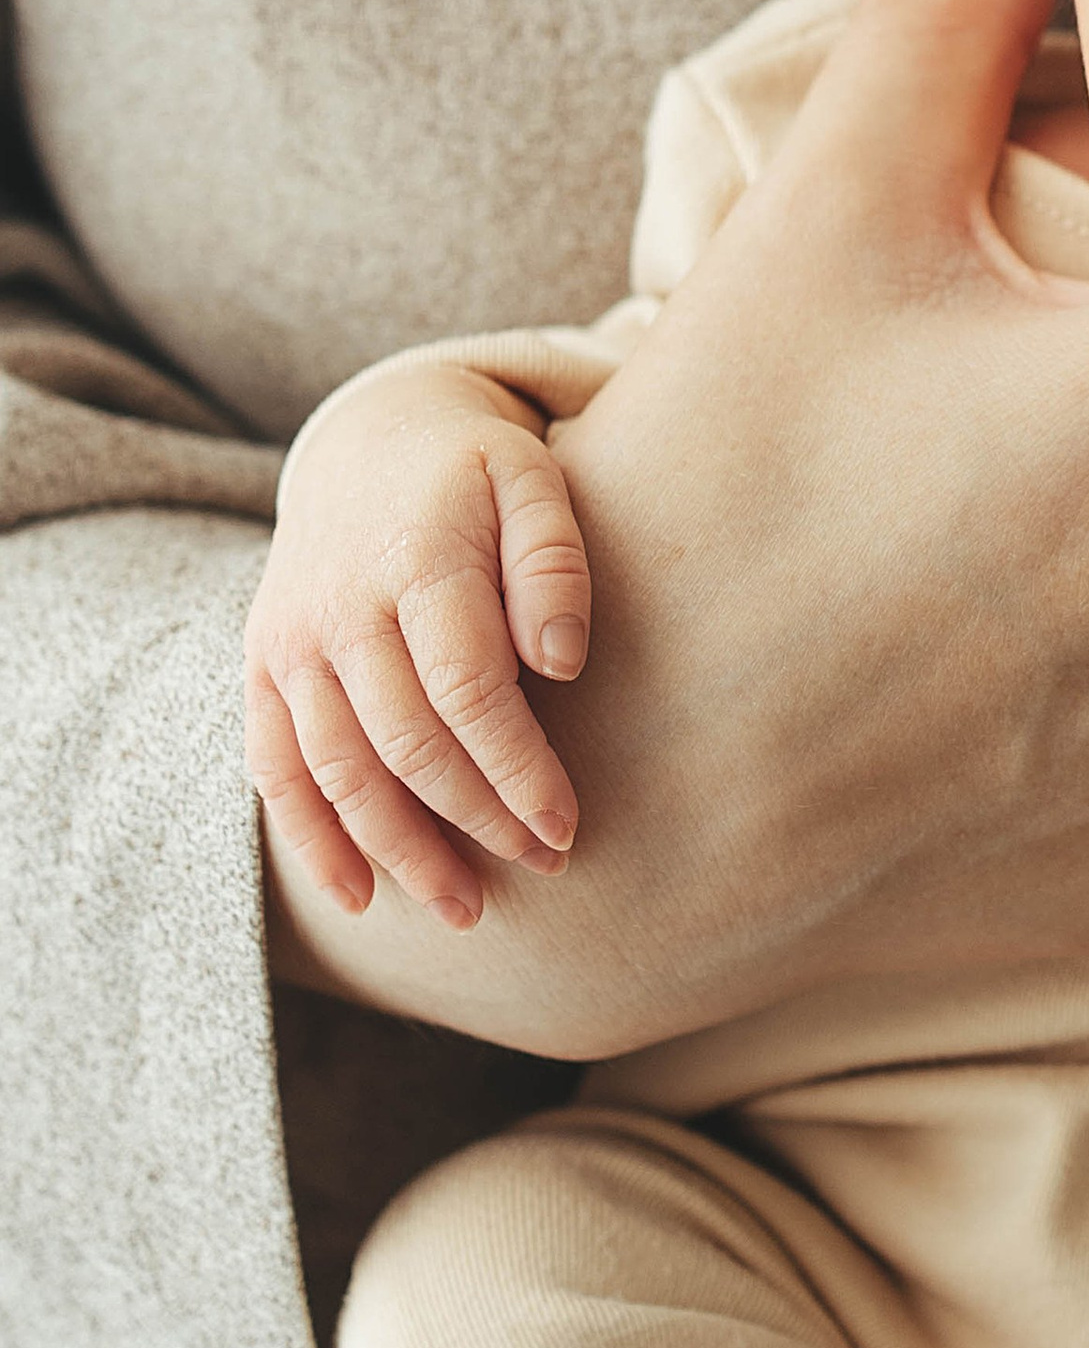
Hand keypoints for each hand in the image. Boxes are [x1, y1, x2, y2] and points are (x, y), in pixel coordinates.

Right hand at [244, 363, 590, 929]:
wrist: (370, 438)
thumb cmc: (476, 471)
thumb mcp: (532, 479)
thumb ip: (553, 562)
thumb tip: (562, 660)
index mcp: (415, 558)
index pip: (466, 691)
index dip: (517, 770)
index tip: (567, 826)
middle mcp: (338, 607)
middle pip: (405, 743)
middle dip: (477, 820)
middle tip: (545, 865)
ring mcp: (290, 641)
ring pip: (338, 771)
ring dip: (401, 851)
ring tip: (468, 910)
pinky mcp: (262, 666)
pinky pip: (274, 768)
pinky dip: (311, 840)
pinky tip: (361, 898)